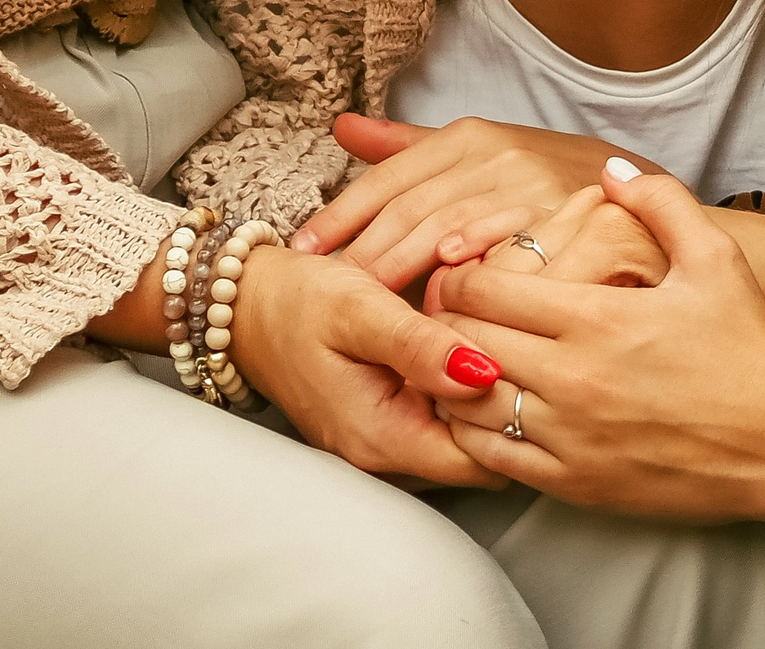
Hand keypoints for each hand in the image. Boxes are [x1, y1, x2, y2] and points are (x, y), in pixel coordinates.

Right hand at [228, 243, 508, 487]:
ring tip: (482, 341)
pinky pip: (437, 424)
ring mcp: (380, 448)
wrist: (245, 307)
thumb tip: (484, 374)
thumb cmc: (298, 303)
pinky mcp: (381, 429)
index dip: (512, 414)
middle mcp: (383, 458)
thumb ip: (420, 346)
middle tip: (508, 342)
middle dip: (502, 406)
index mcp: (382, 439)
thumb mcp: (359, 311)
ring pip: (461, 440)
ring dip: (479, 398)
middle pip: (477, 456)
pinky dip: (455, 393)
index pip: (482, 461)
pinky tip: (456, 352)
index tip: (519, 359)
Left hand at [290, 113, 656, 293]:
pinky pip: (520, 259)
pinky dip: (482, 280)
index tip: (302, 250)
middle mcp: (504, 159)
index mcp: (475, 138)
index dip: (344, 214)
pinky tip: (450, 304)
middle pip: (417, 209)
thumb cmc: (557, 191)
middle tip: (326, 290)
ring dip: (410, 271)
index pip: (393, 177)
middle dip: (366, 252)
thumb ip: (412, 149)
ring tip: (369, 305)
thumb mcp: (487, 154)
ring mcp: (541, 194)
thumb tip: (342, 127)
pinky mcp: (577, 231)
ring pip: (459, 231)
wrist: (649, 214)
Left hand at [430, 159, 764, 524]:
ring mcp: (571, 437)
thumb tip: (611, 169)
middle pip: (463, 342)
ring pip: (467, 404)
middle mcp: (573, 378)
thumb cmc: (750, 345)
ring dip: (451, 378)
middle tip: (443, 312)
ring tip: (455, 359)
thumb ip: (660, 201)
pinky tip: (484, 412)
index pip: (483, 290)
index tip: (462, 270)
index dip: (459, 275)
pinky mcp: (577, 484)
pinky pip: (493, 459)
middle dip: (444, 322)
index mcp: (597, 317)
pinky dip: (473, 433)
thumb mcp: (714, 257)